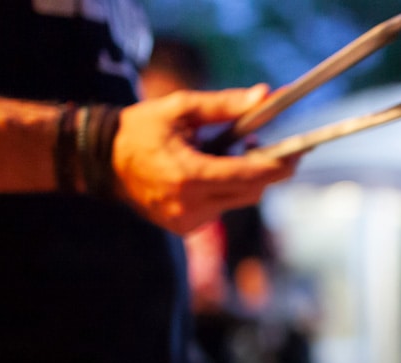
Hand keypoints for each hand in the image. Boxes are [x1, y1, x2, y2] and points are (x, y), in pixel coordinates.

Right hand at [112, 85, 298, 234]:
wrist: (101, 161)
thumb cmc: (140, 129)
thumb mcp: (180, 109)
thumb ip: (225, 105)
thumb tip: (265, 96)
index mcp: (188, 175)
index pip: (249, 175)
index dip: (278, 165)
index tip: (299, 153)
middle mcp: (189, 205)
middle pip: (251, 192)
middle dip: (268, 170)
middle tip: (274, 146)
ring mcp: (187, 221)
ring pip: (238, 201)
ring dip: (246, 179)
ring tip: (235, 151)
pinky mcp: (184, 229)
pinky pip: (221, 209)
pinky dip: (226, 190)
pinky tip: (213, 170)